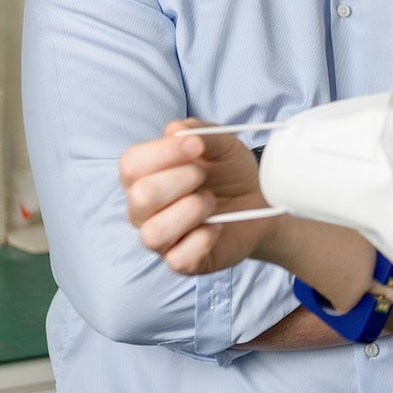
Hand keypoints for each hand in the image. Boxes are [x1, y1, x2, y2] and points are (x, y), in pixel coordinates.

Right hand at [120, 119, 271, 274]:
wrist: (261, 202)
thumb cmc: (231, 172)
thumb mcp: (223, 144)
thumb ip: (200, 132)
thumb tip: (175, 131)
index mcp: (144, 176)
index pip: (131, 164)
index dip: (163, 152)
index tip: (196, 146)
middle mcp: (144, 210)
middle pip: (140, 197)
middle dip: (180, 180)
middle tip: (204, 176)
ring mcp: (161, 238)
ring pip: (153, 233)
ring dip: (191, 211)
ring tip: (210, 202)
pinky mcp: (181, 262)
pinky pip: (178, 258)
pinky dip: (204, 239)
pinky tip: (217, 226)